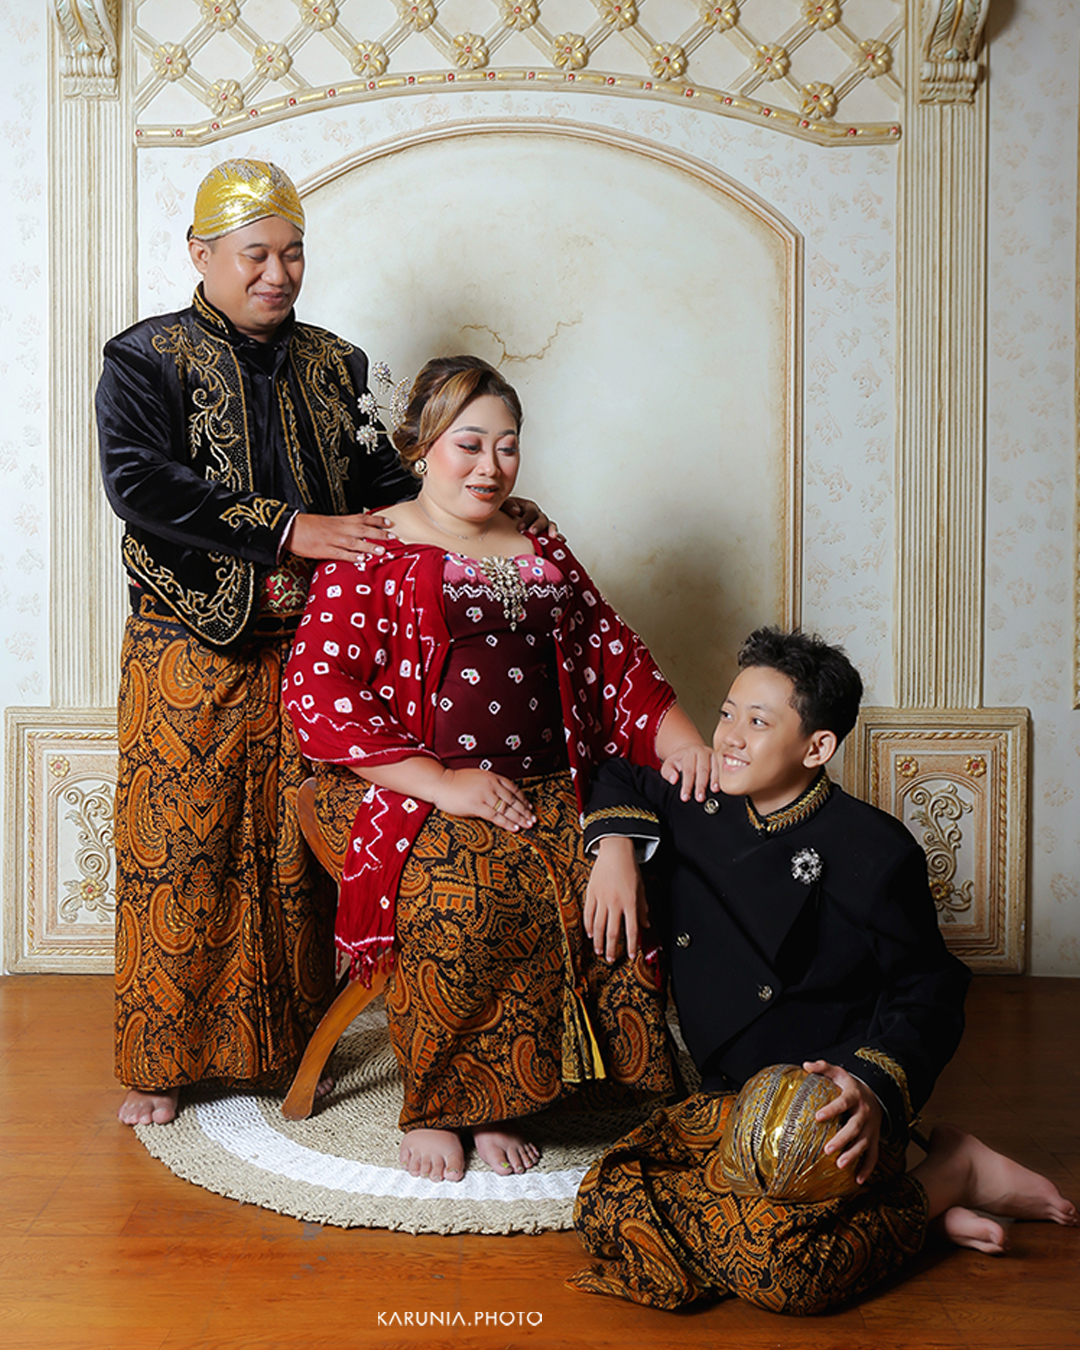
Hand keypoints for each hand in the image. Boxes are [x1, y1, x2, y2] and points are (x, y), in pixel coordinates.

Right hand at [286, 511, 396, 560]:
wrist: (290, 528)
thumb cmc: (309, 526)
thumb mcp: (328, 521)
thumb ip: (343, 525)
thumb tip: (358, 529)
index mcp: (339, 520)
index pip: (362, 518)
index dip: (377, 520)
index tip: (390, 523)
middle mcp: (338, 529)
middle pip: (362, 530)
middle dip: (378, 533)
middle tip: (393, 537)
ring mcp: (331, 539)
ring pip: (354, 542)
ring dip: (369, 546)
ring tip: (382, 550)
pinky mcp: (324, 550)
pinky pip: (340, 554)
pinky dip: (352, 556)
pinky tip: (362, 559)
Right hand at [431, 768, 535, 831]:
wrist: (440, 782)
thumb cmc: (457, 781)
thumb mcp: (478, 777)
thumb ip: (490, 784)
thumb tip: (502, 796)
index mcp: (492, 777)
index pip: (513, 789)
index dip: (523, 799)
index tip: (530, 807)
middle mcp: (491, 785)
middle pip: (513, 800)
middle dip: (524, 811)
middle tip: (533, 819)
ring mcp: (484, 795)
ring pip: (506, 809)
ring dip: (519, 818)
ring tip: (527, 825)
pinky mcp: (476, 805)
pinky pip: (495, 816)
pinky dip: (506, 823)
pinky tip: (514, 828)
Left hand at [504, 496, 559, 537]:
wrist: (504, 518)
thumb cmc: (505, 511)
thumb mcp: (504, 505)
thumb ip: (508, 505)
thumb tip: (516, 511)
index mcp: (528, 507)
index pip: (531, 511)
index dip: (527, 519)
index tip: (520, 527)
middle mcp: (537, 515)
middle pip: (542, 518)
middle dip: (538, 526)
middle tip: (532, 532)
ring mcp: (542, 524)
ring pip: (550, 526)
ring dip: (552, 531)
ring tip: (552, 537)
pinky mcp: (543, 533)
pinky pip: (552, 535)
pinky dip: (558, 538)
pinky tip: (561, 542)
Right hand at [583, 837, 648, 962]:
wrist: (615, 851)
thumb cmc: (630, 869)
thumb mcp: (641, 889)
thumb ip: (643, 909)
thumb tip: (647, 925)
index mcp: (630, 902)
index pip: (632, 930)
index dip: (631, 945)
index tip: (630, 956)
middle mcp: (616, 902)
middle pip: (613, 932)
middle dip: (612, 948)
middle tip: (610, 959)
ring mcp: (602, 898)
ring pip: (598, 925)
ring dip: (598, 941)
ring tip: (599, 951)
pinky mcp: (591, 893)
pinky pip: (588, 913)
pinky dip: (589, 925)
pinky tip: (590, 934)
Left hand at [660, 744, 718, 802]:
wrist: (689, 749)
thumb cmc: (679, 760)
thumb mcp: (669, 764)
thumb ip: (668, 772)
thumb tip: (674, 780)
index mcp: (688, 753)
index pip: (688, 771)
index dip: (687, 785)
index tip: (685, 797)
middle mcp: (701, 751)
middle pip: (702, 769)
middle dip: (701, 785)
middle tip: (700, 798)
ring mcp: (711, 753)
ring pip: (714, 767)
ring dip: (714, 780)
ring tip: (714, 791)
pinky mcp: (718, 757)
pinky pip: (721, 767)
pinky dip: (721, 776)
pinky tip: (721, 785)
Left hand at [804, 1059, 882, 1184]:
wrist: (876, 1094)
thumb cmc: (850, 1085)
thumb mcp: (838, 1072)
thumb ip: (823, 1067)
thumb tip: (805, 1065)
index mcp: (854, 1095)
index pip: (843, 1102)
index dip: (831, 1109)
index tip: (817, 1116)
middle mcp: (864, 1113)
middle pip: (855, 1127)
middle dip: (842, 1138)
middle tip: (827, 1149)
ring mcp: (871, 1128)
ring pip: (864, 1143)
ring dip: (854, 1155)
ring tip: (840, 1165)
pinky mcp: (874, 1139)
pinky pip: (873, 1156)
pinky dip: (867, 1168)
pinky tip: (858, 1180)